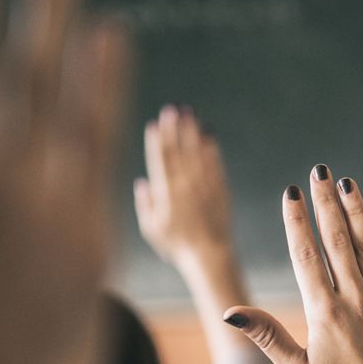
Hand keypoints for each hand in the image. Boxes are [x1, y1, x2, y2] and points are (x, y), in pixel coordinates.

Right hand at [135, 105, 234, 265]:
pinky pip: (215, 164)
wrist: (209, 255)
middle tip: (172, 108)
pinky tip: (209, 133)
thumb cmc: (177, 245)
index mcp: (166, 195)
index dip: (157, 141)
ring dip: (192, 132)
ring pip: (197, 154)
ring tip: (189, 113)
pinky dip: (212, 148)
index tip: (154, 124)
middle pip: (178, 152)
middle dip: (174, 129)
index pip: (160, 162)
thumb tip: (141, 182)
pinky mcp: (220, 190)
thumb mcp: (152, 229)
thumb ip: (145, 205)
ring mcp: (204, 187)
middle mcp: (185, 187)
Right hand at [225, 170, 362, 363]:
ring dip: (355, 211)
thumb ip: (267, 336)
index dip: (297, 220)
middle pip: (337, 240)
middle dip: (326, 202)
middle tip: (318, 171)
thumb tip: (231, 311)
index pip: (306, 255)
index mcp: (324, 314)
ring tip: (346, 183)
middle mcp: (355, 300)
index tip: (291, 192)